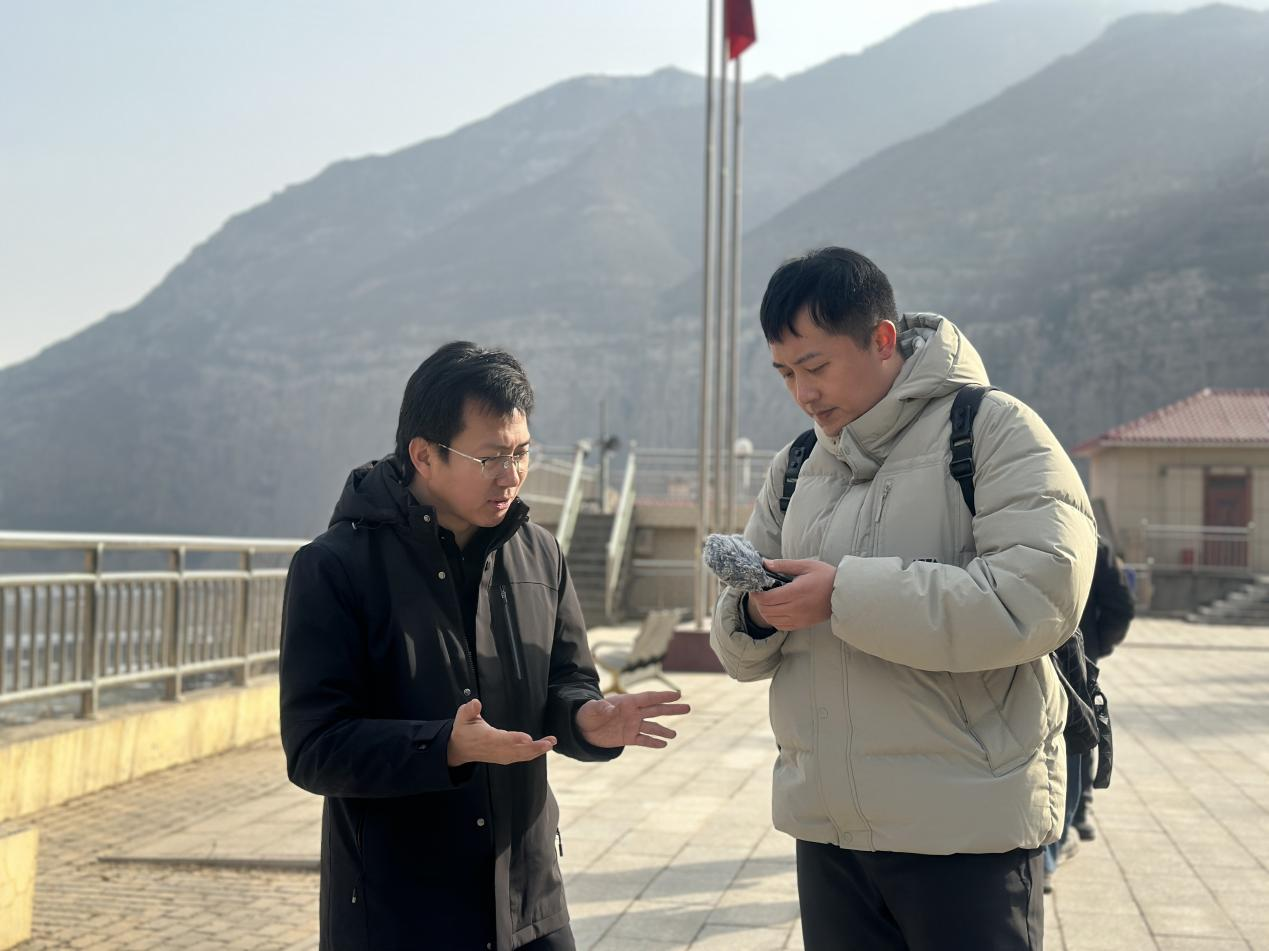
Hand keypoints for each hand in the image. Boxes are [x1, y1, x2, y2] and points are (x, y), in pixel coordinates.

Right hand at [446, 698, 556, 765]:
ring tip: (550, 743)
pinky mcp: (504, 757)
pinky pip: (520, 757)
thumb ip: (469, 710)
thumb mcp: (463, 717)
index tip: (528, 738)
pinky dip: (532, 754)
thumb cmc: (463, 730)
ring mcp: (500, 755)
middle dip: (534, 747)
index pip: (502, 740)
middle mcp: (496, 749)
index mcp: (487, 738)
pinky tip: (542, 749)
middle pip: (517, 750)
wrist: (459, 749)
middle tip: (549, 742)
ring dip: (537, 751)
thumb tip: (475, 702)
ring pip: (521, 755)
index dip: (515, 739)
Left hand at [575, 690, 690, 748]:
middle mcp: (633, 713)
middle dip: (672, 709)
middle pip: (656, 710)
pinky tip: (663, 744)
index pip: (648, 698)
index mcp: (627, 702)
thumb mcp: (590, 709)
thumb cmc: (586, 714)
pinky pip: (644, 740)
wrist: (582, 729)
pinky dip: (653, 742)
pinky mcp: (629, 738)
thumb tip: (609, 708)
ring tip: (674, 734)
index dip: (663, 696)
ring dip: (664, 730)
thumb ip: (600, 707)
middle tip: (688, 708)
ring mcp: (632, 725)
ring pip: (652, 727)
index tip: (678, 694)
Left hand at [748, 558, 834, 629]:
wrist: (843, 594)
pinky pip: (781, 626)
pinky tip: (775, 611)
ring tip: (766, 602)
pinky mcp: (802, 624)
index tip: (754, 589)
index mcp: (796, 592)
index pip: (768, 599)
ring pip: (772, 620)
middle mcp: (796, 608)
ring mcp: (799, 618)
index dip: (757, 595)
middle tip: (759, 594)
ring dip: (765, 612)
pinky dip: (774, 620)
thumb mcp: (805, 565)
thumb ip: (784, 565)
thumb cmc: (825, 576)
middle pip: (767, 611)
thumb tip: (765, 563)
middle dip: (759, 603)